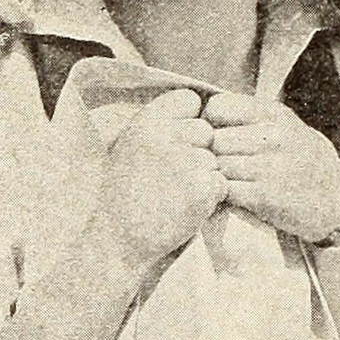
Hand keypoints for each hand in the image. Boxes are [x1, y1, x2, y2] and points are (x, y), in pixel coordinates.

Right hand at [95, 89, 226, 273]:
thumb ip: (161, 124)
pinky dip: (210, 197)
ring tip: (176, 193)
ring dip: (204, 176)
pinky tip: (185, 206)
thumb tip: (199, 108)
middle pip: (206, 130)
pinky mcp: (201, 188)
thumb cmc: (126, 193)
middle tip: (174, 176)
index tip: (176, 142)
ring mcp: (186, 161)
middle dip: (198, 150)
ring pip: (214, 159)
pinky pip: (221, 183)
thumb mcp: (132, 144)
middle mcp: (166, 136)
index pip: (189, 99)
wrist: (118, 240)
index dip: (188, 120)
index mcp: (146, 120)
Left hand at [204, 92, 339, 243]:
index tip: (214, 136)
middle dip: (210, 154)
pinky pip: (226, 190)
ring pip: (218, 165)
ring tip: (224, 181)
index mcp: (274, 114)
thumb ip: (252, 117)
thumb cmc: (306, 161)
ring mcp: (270, 166)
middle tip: (215, 165)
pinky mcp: (267, 196)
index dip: (209, 123)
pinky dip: (222, 195)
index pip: (218, 107)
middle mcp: (273, 136)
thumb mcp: (287, 126)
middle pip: (214, 140)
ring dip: (216, 176)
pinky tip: (232, 196)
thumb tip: (206, 111)